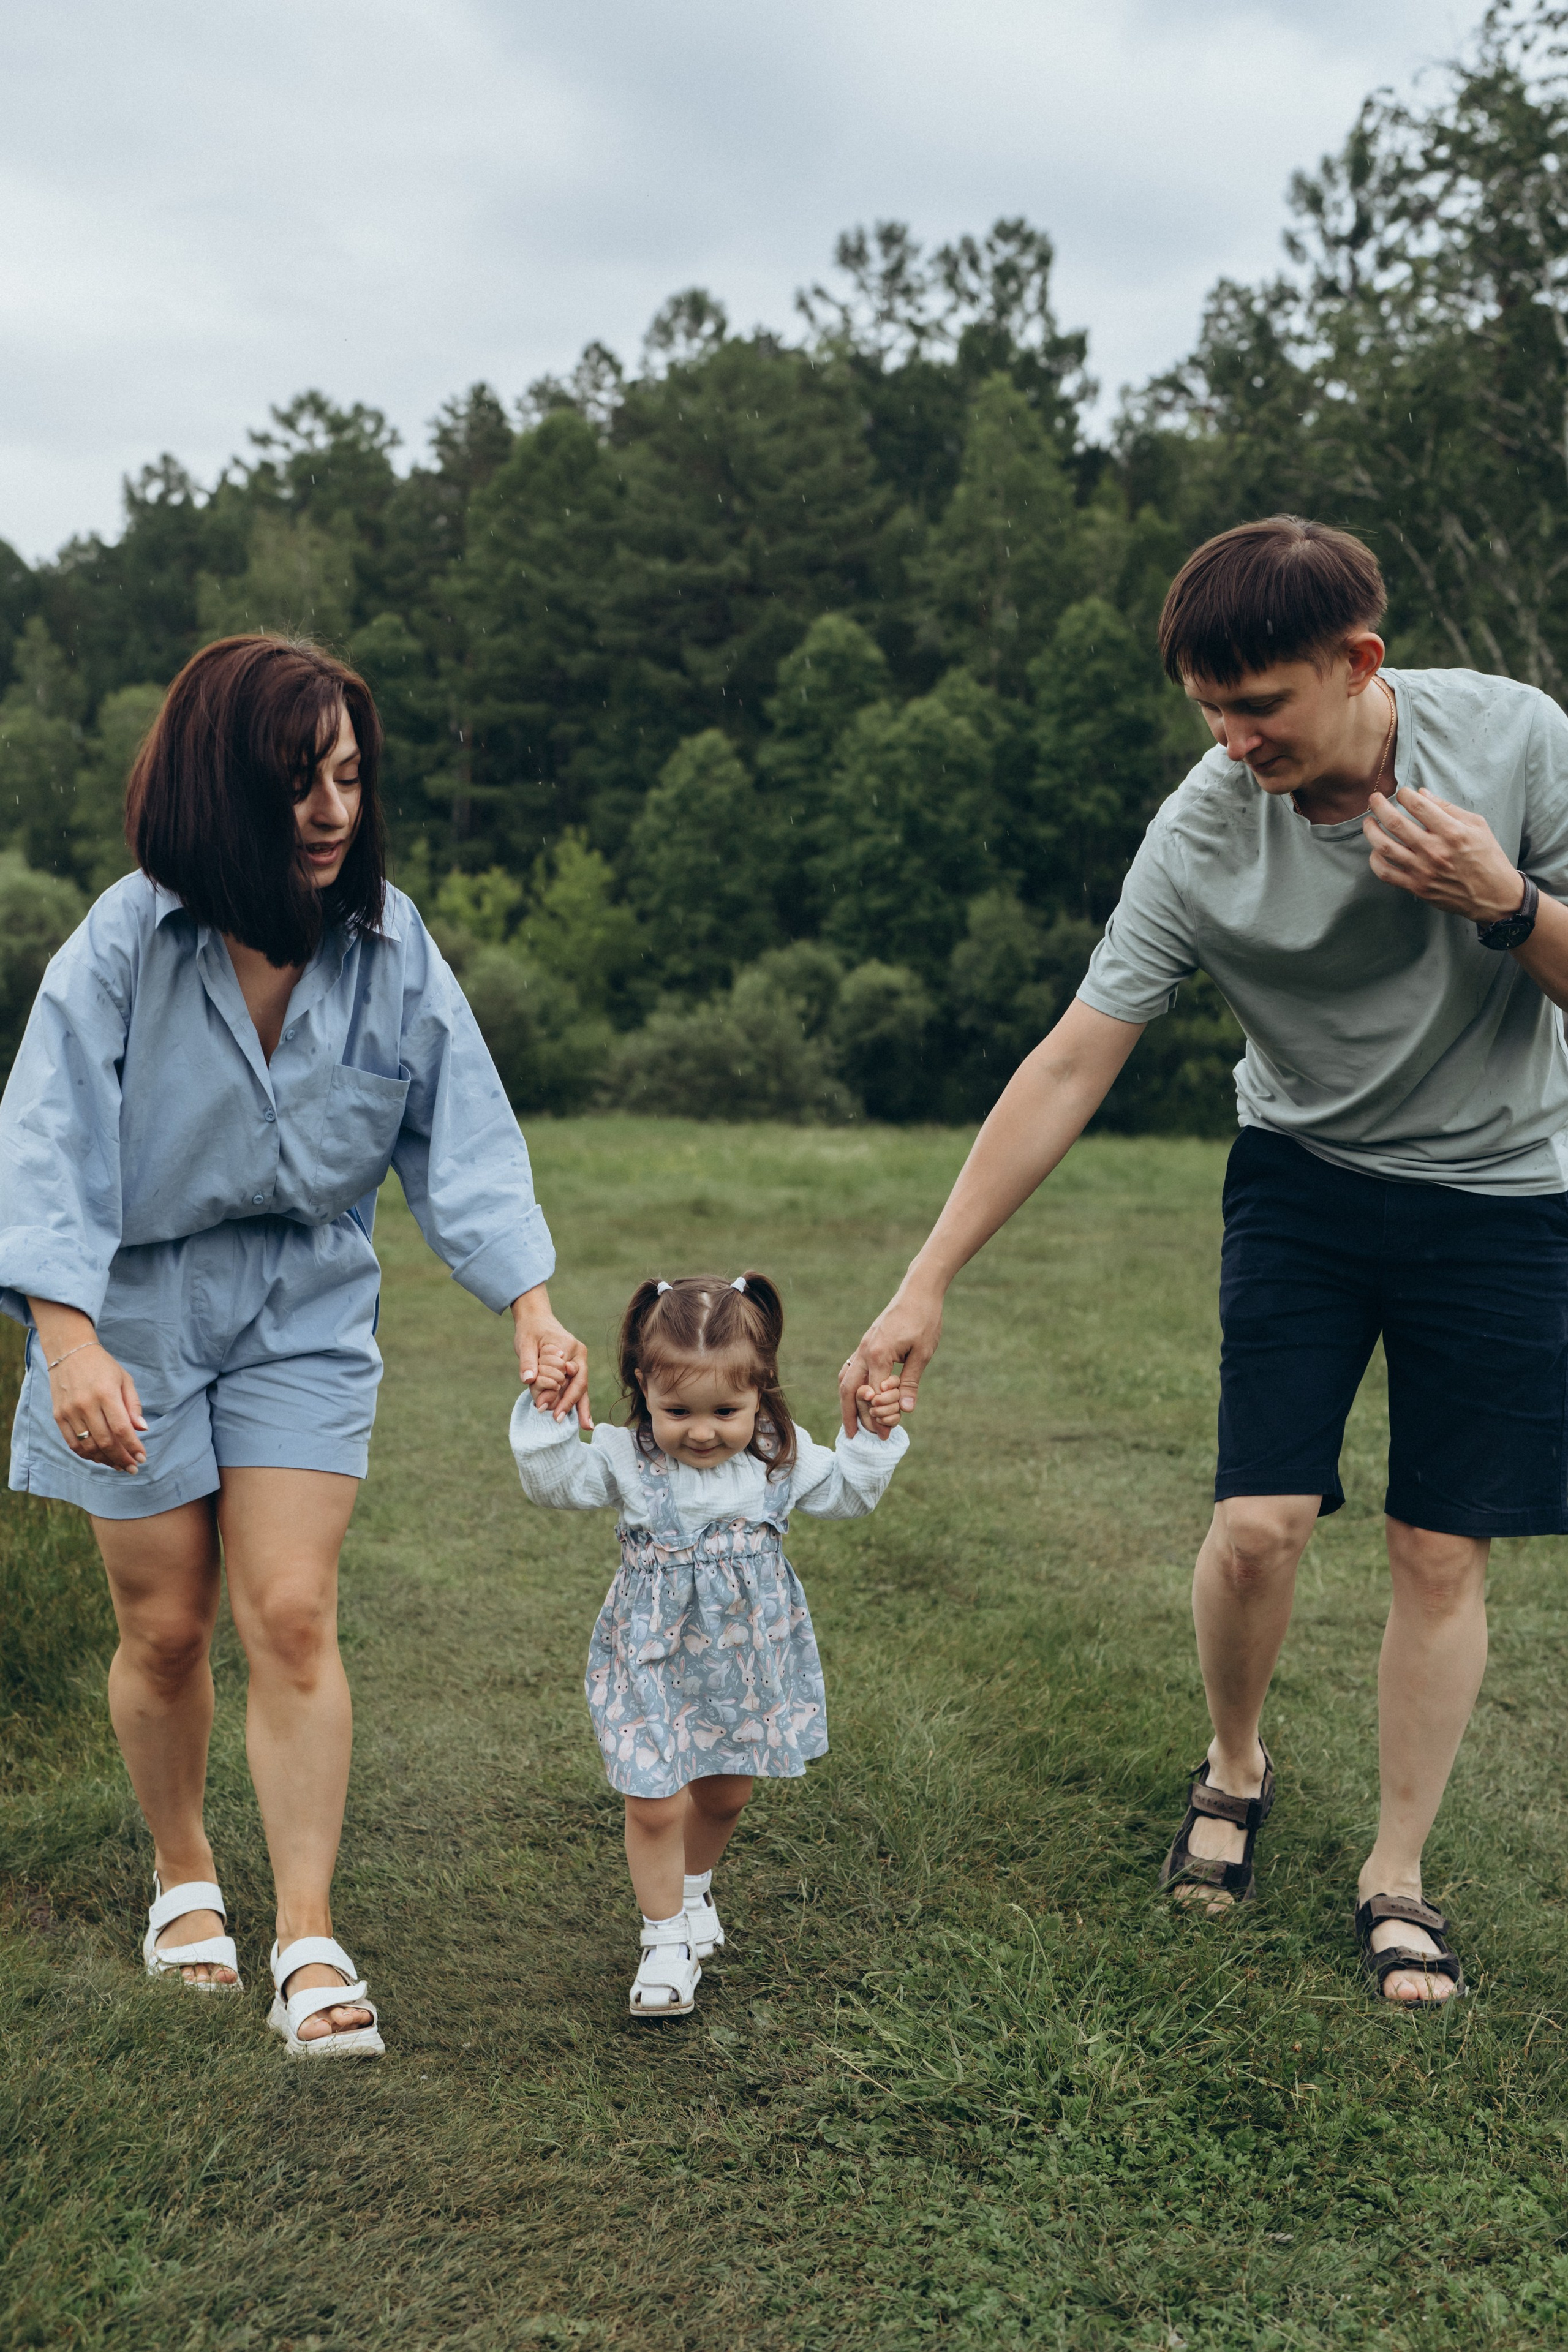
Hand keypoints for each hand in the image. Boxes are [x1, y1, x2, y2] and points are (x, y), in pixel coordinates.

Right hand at [47, 1339, 146, 1472]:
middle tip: (132, 1468)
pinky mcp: (58, 1416)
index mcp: (106, 1393)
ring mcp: (70, 1411)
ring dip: (105, 1460)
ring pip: (88, 1446)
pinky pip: (73, 1443)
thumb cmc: (103, 1367)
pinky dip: (87, 1455)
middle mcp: (86, 1404)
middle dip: (122, 1458)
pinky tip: (99, 1458)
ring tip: (118, 1465)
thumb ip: (133, 1405)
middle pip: (105, 1441)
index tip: (142, 1458)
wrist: (69, 1352)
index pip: (121, 1429)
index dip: (133, 1447)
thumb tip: (142, 1430)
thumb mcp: (124, 1380)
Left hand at [512, 1285, 590, 1425]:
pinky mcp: (573, 1370)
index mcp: (570, 1347)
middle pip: (579, 1383)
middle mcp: (578, 1356)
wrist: (537, 1320)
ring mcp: (578, 1364)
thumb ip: (528, 1361)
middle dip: (570, 1403)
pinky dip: (578, 1403)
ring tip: (585, 1427)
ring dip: (580, 1408)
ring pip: (581, 1388)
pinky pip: (577, 1388)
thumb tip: (528, 1379)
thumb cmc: (531, 1330)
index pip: (567, 1375)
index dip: (557, 1392)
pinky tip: (583, 1420)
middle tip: (558, 1420)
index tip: (542, 1406)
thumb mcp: (526, 1342)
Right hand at [838, 1281, 943, 1437]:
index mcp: (879, 1354)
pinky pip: (850, 1369)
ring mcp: (863, 1346)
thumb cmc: (925, 1319)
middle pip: (849, 1391)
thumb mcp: (922, 1353)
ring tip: (851, 1423)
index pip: (874, 1395)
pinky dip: (849, 1387)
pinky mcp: (866, 1343)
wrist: (918, 1291)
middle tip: (858, 1437)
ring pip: (845, 1380)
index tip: (888, 1434)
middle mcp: (865, 1351)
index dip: (879, 1417)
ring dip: (846, 1403)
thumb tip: (906, 1410)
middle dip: (852, 1416)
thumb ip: (911, 1382)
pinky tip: (856, 1397)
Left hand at [1364, 785, 1524, 921]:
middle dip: (1380, 806)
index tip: (1401, 792)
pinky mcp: (1417, 887)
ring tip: (1369, 821)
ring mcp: (1423, 870)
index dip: (1404, 794)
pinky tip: (1375, 851)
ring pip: (1385, 847)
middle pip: (1396, 823)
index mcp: (1451, 832)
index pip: (1418, 806)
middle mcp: (1434, 850)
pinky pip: (1386, 873)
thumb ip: (1447, 808)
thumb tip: (1421, 793)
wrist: (1493, 895)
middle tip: (1374, 798)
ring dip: (1371, 831)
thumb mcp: (1477, 825)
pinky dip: (1375, 861)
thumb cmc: (1487, 856)